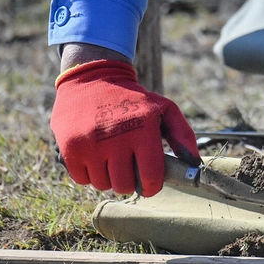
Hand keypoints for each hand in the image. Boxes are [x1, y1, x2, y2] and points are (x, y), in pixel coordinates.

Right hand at [50, 57, 199, 195]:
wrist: (93, 78)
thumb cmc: (134, 98)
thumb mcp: (164, 108)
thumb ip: (183, 135)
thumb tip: (193, 163)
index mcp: (143, 130)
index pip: (151, 176)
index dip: (152, 186)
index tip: (150, 183)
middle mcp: (115, 138)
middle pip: (124, 186)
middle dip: (130, 181)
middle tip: (128, 167)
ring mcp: (90, 144)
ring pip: (103, 184)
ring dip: (108, 177)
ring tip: (111, 158)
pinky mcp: (70, 147)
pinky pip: (82, 179)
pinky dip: (89, 173)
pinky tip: (94, 156)